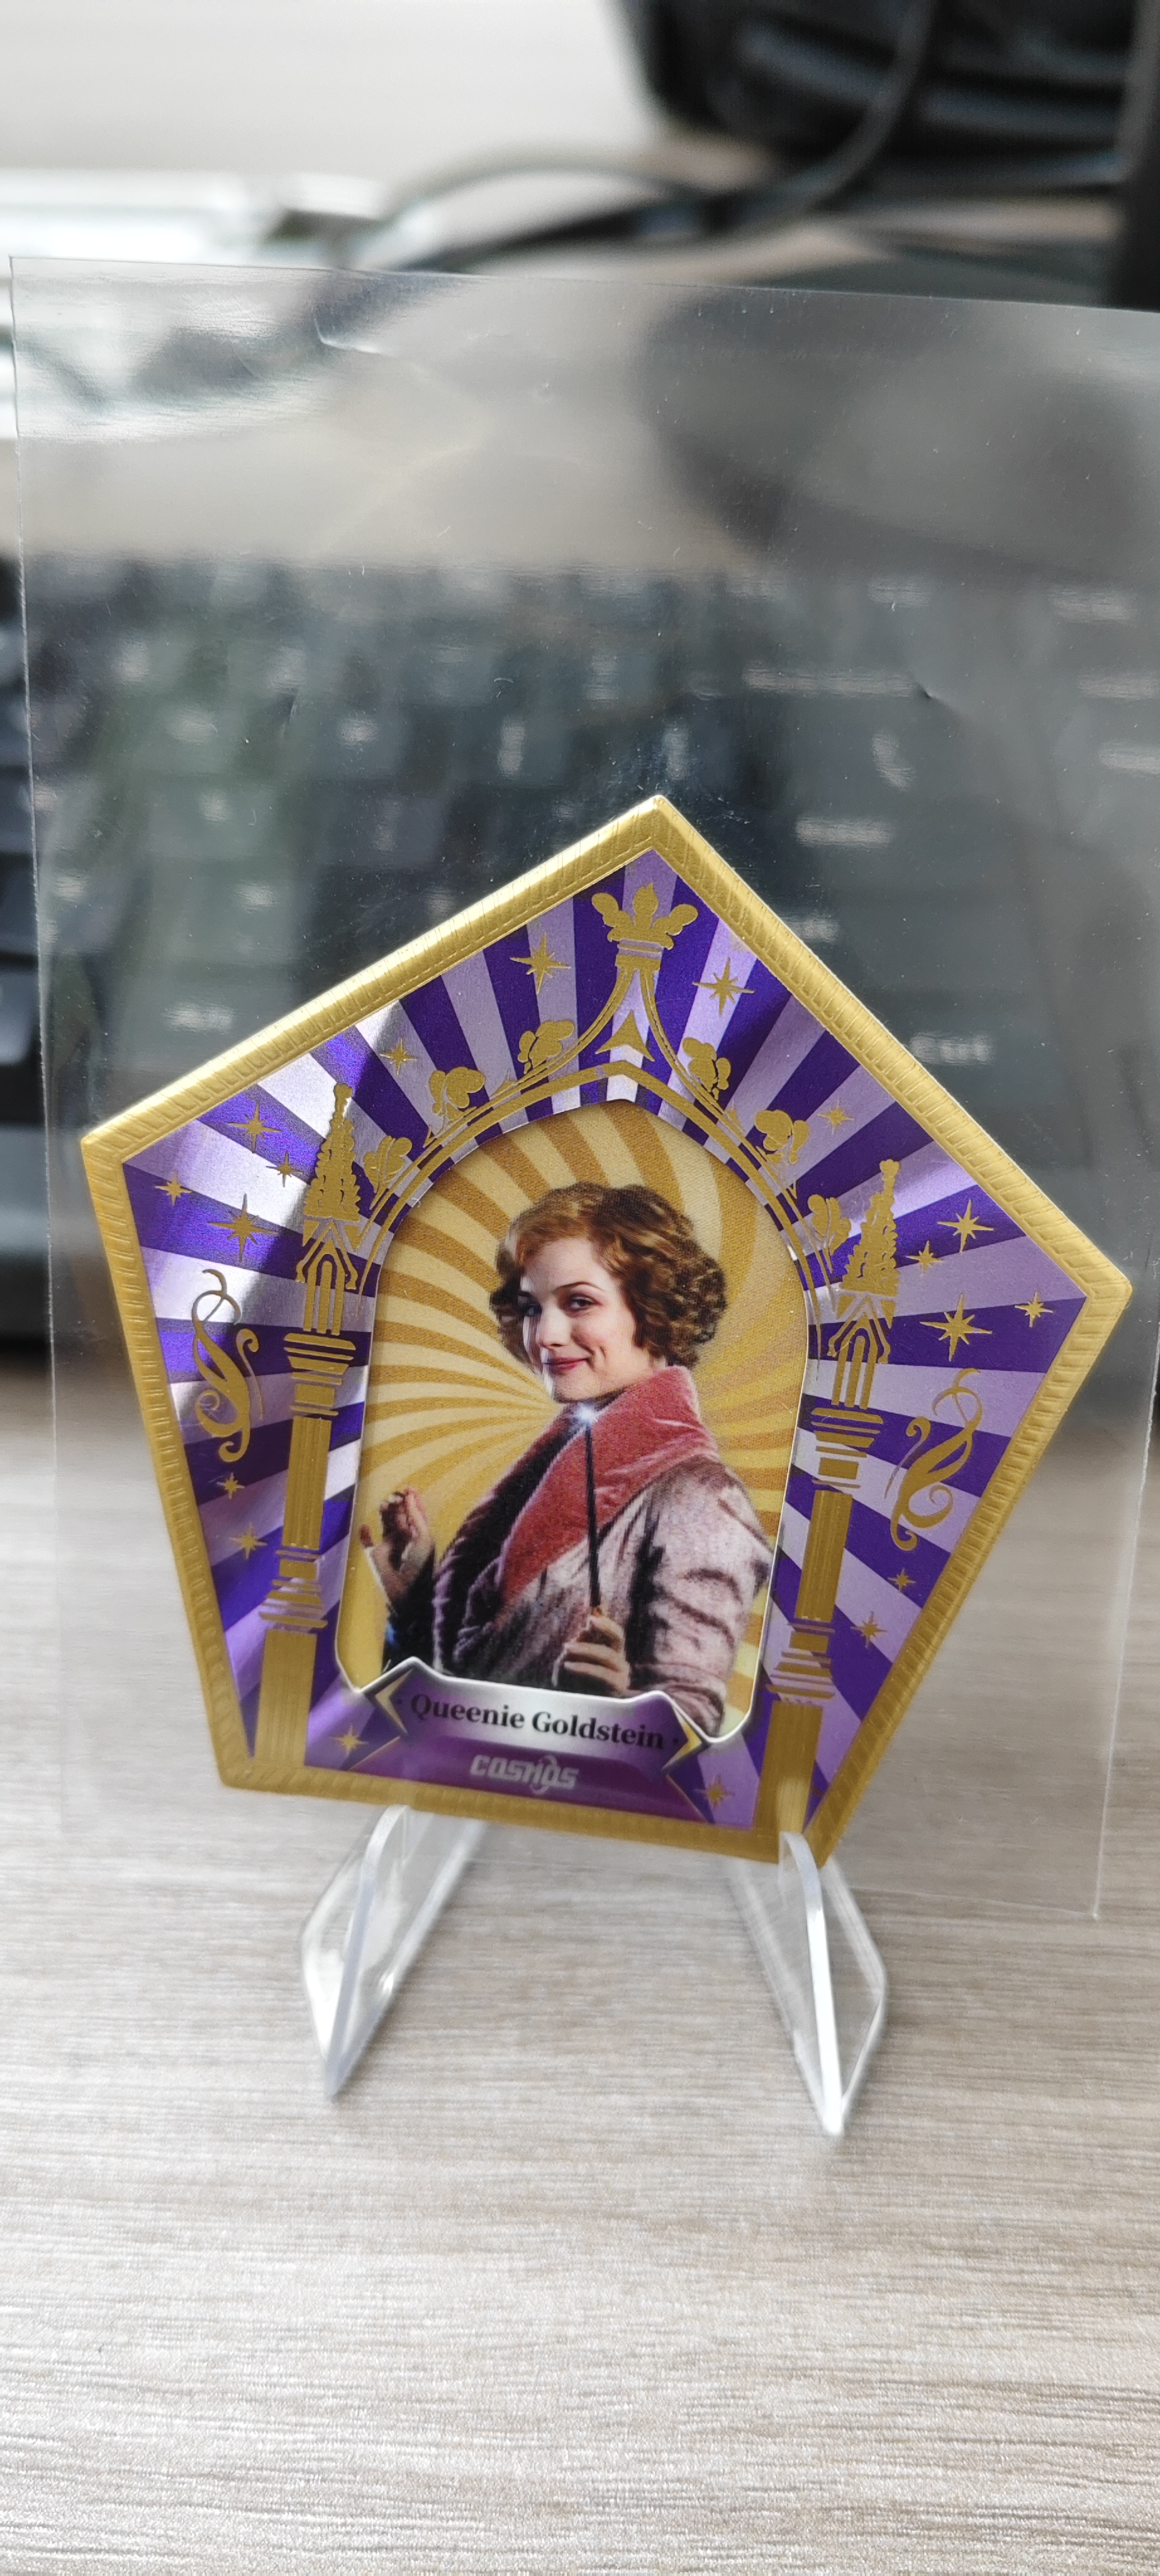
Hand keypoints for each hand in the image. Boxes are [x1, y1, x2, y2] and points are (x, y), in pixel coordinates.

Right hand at [359, 1487, 434, 1607]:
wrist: (407, 1591)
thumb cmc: (420, 1566)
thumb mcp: (423, 1538)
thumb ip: (416, 1516)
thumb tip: (410, 1497)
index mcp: (418, 1535)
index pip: (415, 1513)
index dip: (413, 1500)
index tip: (409, 1487)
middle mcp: (404, 1539)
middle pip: (399, 1515)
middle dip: (397, 1504)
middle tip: (394, 1495)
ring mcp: (389, 1546)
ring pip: (385, 1523)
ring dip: (384, 1512)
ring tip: (384, 1504)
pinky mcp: (376, 1555)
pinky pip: (367, 1542)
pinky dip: (364, 1535)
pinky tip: (365, 1526)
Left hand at [556, 1611, 630, 1697]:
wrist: (571, 1711)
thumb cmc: (569, 1684)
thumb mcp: (569, 1661)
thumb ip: (578, 1645)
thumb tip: (586, 1629)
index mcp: (611, 1652)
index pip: (616, 1634)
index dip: (606, 1624)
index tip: (591, 1619)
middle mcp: (620, 1663)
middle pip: (618, 1640)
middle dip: (600, 1631)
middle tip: (582, 1628)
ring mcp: (621, 1676)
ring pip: (608, 1655)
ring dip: (586, 1649)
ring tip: (567, 1649)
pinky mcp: (618, 1689)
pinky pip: (602, 1674)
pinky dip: (584, 1668)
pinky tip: (567, 1666)